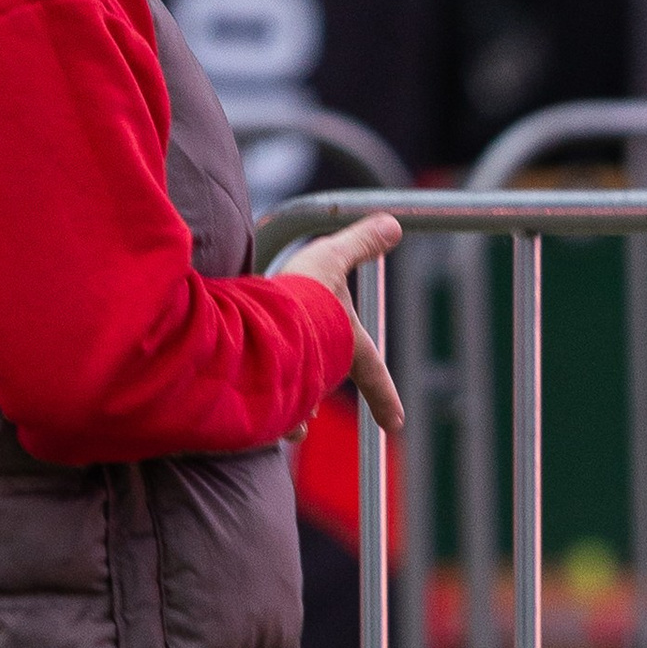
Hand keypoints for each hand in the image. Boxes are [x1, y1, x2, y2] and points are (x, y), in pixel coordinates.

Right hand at [275, 213, 405, 436]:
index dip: (385, 398)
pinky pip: (262, 414)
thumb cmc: (301, 296)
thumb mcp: (330, 257)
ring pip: (292, 406)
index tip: (397, 424)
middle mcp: (322, 375)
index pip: (374, 375)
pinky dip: (261, 414)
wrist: (258, 324)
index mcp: (347, 348)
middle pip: (322, 387)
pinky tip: (250, 404)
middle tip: (312, 403)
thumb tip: (394, 223)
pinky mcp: (259, 400)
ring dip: (289, 406)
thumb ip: (360, 243)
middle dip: (316, 392)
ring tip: (284, 406)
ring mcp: (290, 393)